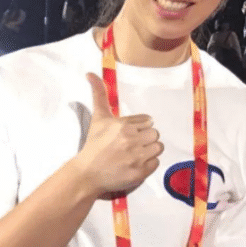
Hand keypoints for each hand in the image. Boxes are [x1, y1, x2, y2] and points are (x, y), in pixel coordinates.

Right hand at [73, 73, 163, 198]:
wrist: (86, 174)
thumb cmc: (94, 144)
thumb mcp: (99, 117)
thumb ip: (99, 94)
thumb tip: (90, 73)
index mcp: (123, 125)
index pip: (149, 122)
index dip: (140, 128)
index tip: (127, 135)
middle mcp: (130, 140)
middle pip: (155, 134)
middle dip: (146, 139)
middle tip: (132, 146)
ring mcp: (135, 157)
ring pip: (158, 147)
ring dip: (149, 151)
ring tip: (135, 155)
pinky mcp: (139, 172)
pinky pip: (156, 163)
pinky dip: (148, 165)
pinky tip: (135, 165)